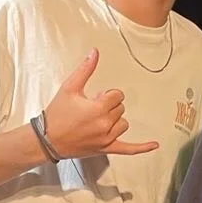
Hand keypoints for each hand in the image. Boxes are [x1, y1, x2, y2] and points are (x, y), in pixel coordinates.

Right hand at [42, 49, 158, 158]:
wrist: (47, 139)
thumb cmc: (57, 114)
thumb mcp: (69, 88)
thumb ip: (85, 70)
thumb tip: (95, 52)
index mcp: (98, 109)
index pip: (117, 96)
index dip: (107, 95)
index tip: (95, 98)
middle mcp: (105, 125)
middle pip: (121, 109)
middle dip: (109, 106)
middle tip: (92, 109)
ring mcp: (107, 139)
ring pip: (123, 124)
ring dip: (115, 119)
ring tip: (98, 120)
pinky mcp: (106, 149)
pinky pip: (128, 150)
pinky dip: (141, 148)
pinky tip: (154, 145)